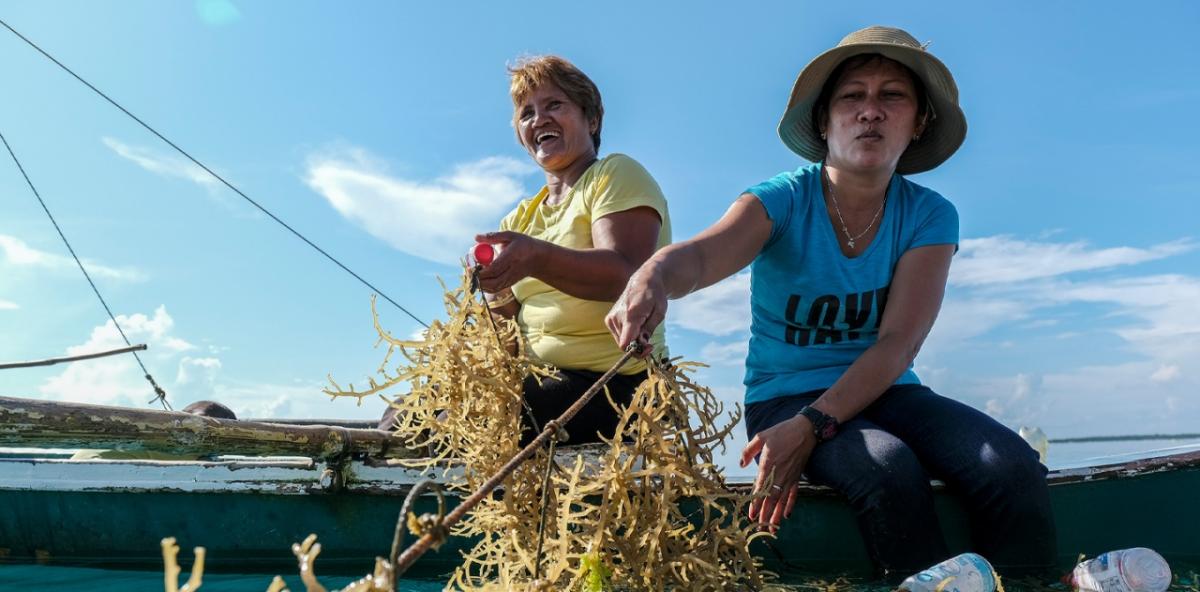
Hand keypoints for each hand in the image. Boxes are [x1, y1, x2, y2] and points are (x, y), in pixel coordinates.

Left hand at [473, 231, 545, 292]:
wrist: (538, 258)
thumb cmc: (523, 244)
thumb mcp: (510, 236)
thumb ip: (493, 236)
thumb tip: (476, 237)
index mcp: (512, 256)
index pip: (494, 268)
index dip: (481, 271)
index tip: (470, 268)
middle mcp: (512, 270)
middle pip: (493, 281)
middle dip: (479, 280)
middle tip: (469, 274)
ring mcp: (512, 278)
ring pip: (494, 287)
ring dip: (481, 284)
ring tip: (473, 276)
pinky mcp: (511, 283)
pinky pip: (496, 288)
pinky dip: (486, 287)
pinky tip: (480, 280)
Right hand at [605, 265, 666, 356]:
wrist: (644, 281)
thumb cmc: (655, 295)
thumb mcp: (659, 312)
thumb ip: (649, 330)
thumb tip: (641, 345)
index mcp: (631, 314)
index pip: (626, 342)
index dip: (637, 351)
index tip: (649, 347)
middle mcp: (617, 317)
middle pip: (624, 345)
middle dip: (638, 346)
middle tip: (650, 341)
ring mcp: (611, 318)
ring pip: (621, 342)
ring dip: (633, 341)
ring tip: (643, 329)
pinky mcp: (609, 319)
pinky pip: (619, 336)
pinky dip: (628, 336)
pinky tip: (636, 326)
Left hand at [740, 415, 816, 531]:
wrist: (805, 430)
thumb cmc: (782, 432)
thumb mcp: (761, 437)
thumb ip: (749, 451)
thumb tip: (742, 463)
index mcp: (768, 466)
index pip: (760, 489)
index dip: (756, 504)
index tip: (752, 516)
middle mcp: (779, 475)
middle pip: (771, 499)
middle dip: (766, 515)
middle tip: (761, 528)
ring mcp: (790, 477)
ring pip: (782, 500)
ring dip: (777, 515)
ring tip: (772, 529)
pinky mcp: (797, 476)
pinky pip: (793, 494)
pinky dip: (790, 505)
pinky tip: (786, 515)